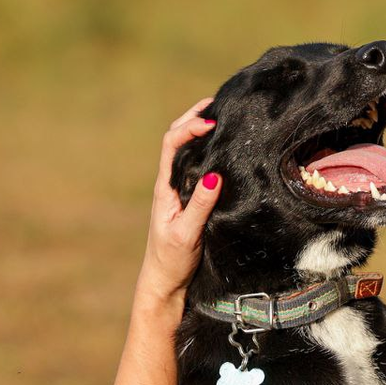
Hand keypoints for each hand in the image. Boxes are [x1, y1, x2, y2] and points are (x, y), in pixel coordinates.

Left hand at [136, 98, 221, 305]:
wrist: (163, 281)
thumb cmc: (172, 260)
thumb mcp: (187, 233)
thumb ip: (200, 205)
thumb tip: (215, 175)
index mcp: (164, 187)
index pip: (172, 144)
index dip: (189, 128)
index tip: (212, 123)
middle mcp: (169, 184)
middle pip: (175, 140)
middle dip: (192, 118)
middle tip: (216, 103)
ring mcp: (177, 192)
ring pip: (185, 153)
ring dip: (198, 132)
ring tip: (220, 119)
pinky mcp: (187, 202)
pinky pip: (195, 169)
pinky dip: (206, 153)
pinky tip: (222, 152)